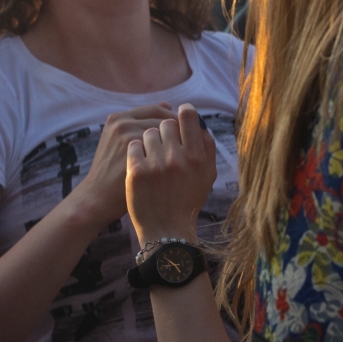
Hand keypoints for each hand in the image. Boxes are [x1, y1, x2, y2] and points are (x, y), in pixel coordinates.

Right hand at [68, 104, 176, 227]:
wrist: (99, 198)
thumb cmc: (116, 173)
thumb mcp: (125, 144)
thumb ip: (143, 125)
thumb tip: (169, 105)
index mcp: (120, 118)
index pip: (158, 110)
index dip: (176, 121)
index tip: (188, 136)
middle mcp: (122, 121)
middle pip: (164, 118)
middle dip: (180, 132)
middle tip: (191, 148)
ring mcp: (127, 134)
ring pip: (166, 133)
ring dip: (180, 144)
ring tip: (188, 158)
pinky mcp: (132, 150)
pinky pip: (164, 148)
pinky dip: (175, 155)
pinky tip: (181, 167)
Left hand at [125, 104, 217, 242]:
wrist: (165, 230)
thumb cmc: (187, 201)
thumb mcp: (207, 177)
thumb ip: (207, 148)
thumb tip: (200, 123)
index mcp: (197, 157)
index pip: (188, 116)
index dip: (183, 111)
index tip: (180, 114)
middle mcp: (178, 158)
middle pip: (167, 123)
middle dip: (166, 132)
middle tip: (165, 146)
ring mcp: (156, 164)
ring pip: (149, 132)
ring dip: (150, 141)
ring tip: (153, 158)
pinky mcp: (137, 171)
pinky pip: (134, 145)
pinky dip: (136, 151)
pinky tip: (141, 164)